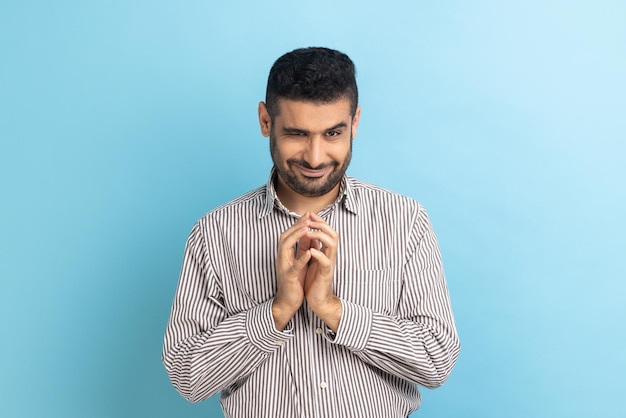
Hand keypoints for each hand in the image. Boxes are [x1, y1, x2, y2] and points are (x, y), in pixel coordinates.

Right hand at [272, 213, 311, 329]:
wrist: (288, 302)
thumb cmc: (294, 281)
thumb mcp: (299, 262)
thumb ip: (301, 249)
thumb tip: (307, 234)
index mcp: (285, 255)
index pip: (289, 235)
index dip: (297, 224)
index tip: (307, 215)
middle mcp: (281, 259)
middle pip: (284, 237)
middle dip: (295, 226)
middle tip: (307, 217)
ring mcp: (283, 268)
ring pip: (285, 248)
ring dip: (296, 237)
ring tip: (306, 229)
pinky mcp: (288, 278)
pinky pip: (293, 267)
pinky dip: (301, 259)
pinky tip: (309, 252)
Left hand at [302, 213, 341, 330]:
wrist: (318, 300)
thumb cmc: (314, 280)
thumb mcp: (312, 260)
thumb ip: (312, 247)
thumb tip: (308, 234)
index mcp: (325, 252)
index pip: (326, 231)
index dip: (319, 221)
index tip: (309, 213)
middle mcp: (330, 256)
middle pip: (333, 234)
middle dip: (322, 224)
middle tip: (310, 219)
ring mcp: (329, 264)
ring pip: (332, 245)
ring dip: (320, 236)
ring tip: (309, 232)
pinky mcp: (326, 274)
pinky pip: (326, 262)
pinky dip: (319, 255)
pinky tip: (310, 251)